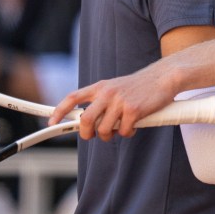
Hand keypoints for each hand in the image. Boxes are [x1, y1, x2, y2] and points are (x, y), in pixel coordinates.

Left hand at [48, 63, 176, 139]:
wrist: (163, 78)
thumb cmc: (140, 86)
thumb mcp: (115, 88)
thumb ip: (101, 101)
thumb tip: (88, 122)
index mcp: (100, 87)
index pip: (73, 98)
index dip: (59, 111)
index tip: (51, 122)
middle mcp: (107, 93)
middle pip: (85, 120)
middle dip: (87, 133)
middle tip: (94, 136)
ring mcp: (120, 102)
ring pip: (104, 130)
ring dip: (110, 135)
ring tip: (119, 128)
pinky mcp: (133, 110)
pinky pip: (123, 132)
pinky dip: (127, 133)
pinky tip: (134, 126)